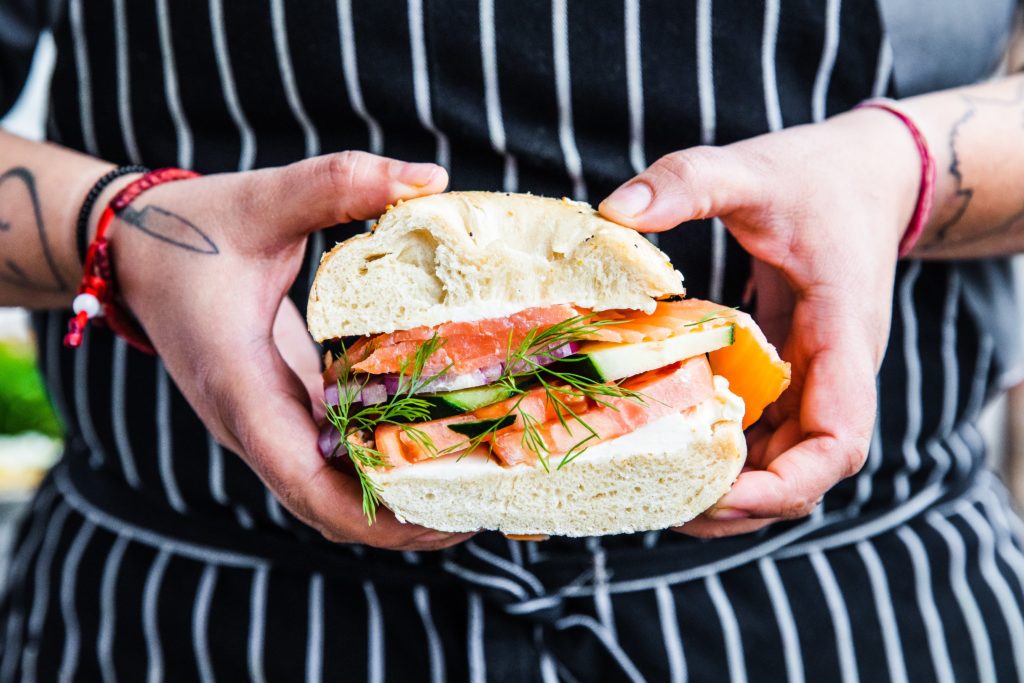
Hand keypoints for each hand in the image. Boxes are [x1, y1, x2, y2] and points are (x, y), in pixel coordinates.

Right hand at [111, 152, 473, 549]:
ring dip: (394, 498)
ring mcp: (263, 421)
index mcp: (240, 386)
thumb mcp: (262, 199)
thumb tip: (429, 177)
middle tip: (482, 502)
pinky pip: (330, 456)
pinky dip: (378, 461)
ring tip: (473, 480)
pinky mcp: (277, 408)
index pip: (304, 481)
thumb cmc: (190, 230)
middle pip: (327, 506)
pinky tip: (433, 441)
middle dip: (402, 520)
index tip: (443, 519)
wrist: (135, 249)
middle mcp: (251, 421)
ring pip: (330, 488)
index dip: (374, 516)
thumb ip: (338, 184)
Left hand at [599, 110, 919, 537]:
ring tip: (658, 489)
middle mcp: (834, 373)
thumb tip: (613, 212)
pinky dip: (724, 447)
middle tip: (665, 505)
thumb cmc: (818, 176)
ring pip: (783, 459)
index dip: (785, 485)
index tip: (719, 494)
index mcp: (843, 338)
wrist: (864, 175)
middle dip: (743, 501)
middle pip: (805, 472)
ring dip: (731, 484)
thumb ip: (689, 181)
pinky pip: (764, 427)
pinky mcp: (790, 370)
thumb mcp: (752, 169)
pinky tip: (670, 442)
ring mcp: (814, 376)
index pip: (838, 442)